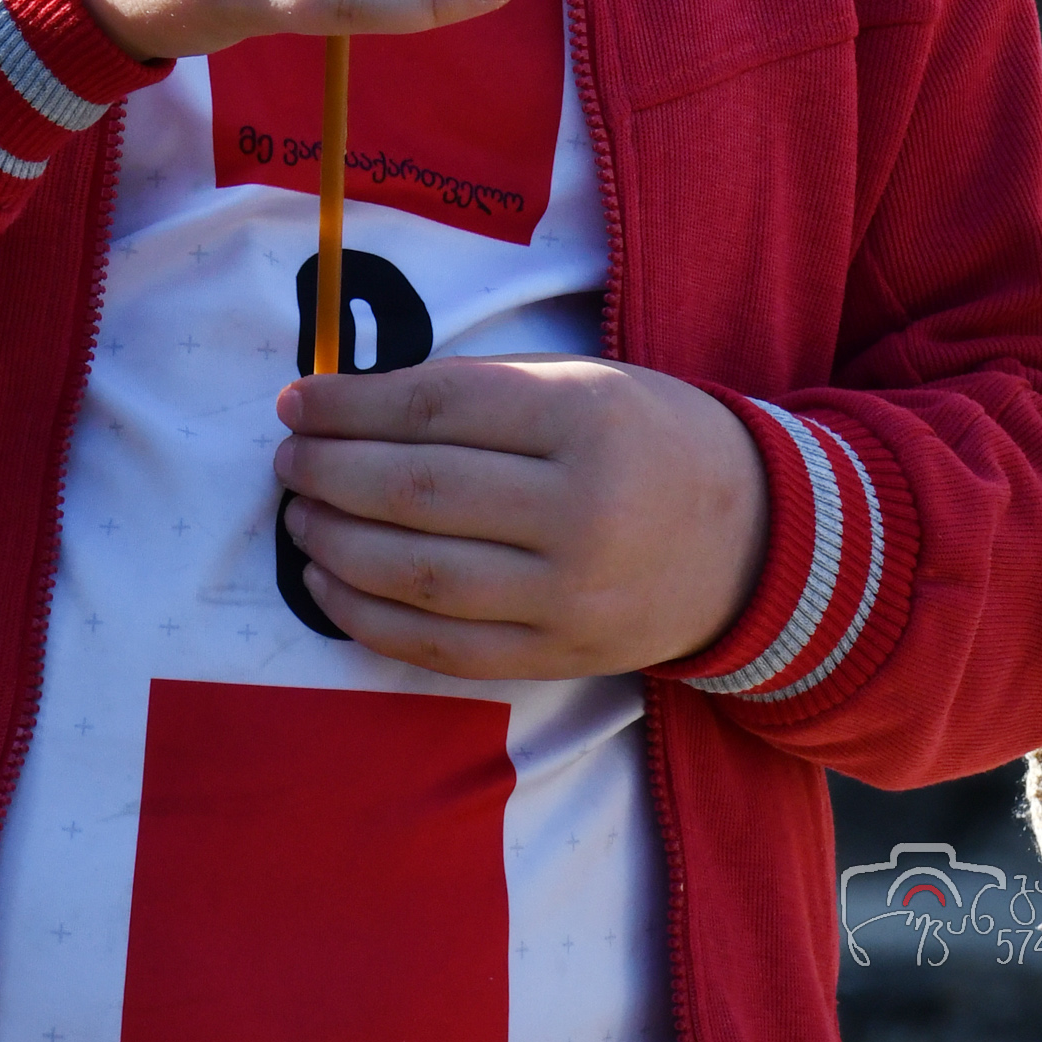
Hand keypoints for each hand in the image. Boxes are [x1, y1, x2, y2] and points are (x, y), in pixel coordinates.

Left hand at [272, 356, 768, 679]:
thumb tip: (350, 405)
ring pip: (421, 576)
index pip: (436, 409)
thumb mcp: (583, 382)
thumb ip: (478, 390)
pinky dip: (371, 620)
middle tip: (289, 459)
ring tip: (298, 517)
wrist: (753, 540)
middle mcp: (580, 510)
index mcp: (585, 418)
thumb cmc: (648, 437)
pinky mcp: (561, 659)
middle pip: (419, 493)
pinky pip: (443, 648)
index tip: (297, 400)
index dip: (351, 406)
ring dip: (337, 546)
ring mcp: (571, 595)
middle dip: (331, 474)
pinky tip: (329, 586)